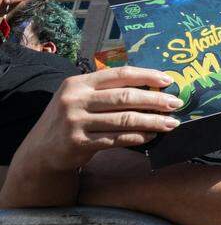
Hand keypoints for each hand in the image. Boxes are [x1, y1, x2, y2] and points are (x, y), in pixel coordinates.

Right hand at [18, 67, 181, 173]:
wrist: (41, 150)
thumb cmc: (71, 119)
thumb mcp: (80, 98)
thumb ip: (107, 91)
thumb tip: (151, 88)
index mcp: (79, 83)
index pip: (120, 74)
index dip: (147, 76)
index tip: (168, 80)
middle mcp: (75, 99)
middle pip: (125, 97)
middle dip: (155, 100)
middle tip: (176, 103)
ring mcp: (75, 122)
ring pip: (124, 119)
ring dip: (152, 121)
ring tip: (171, 122)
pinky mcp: (79, 143)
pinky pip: (117, 139)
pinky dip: (138, 137)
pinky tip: (152, 135)